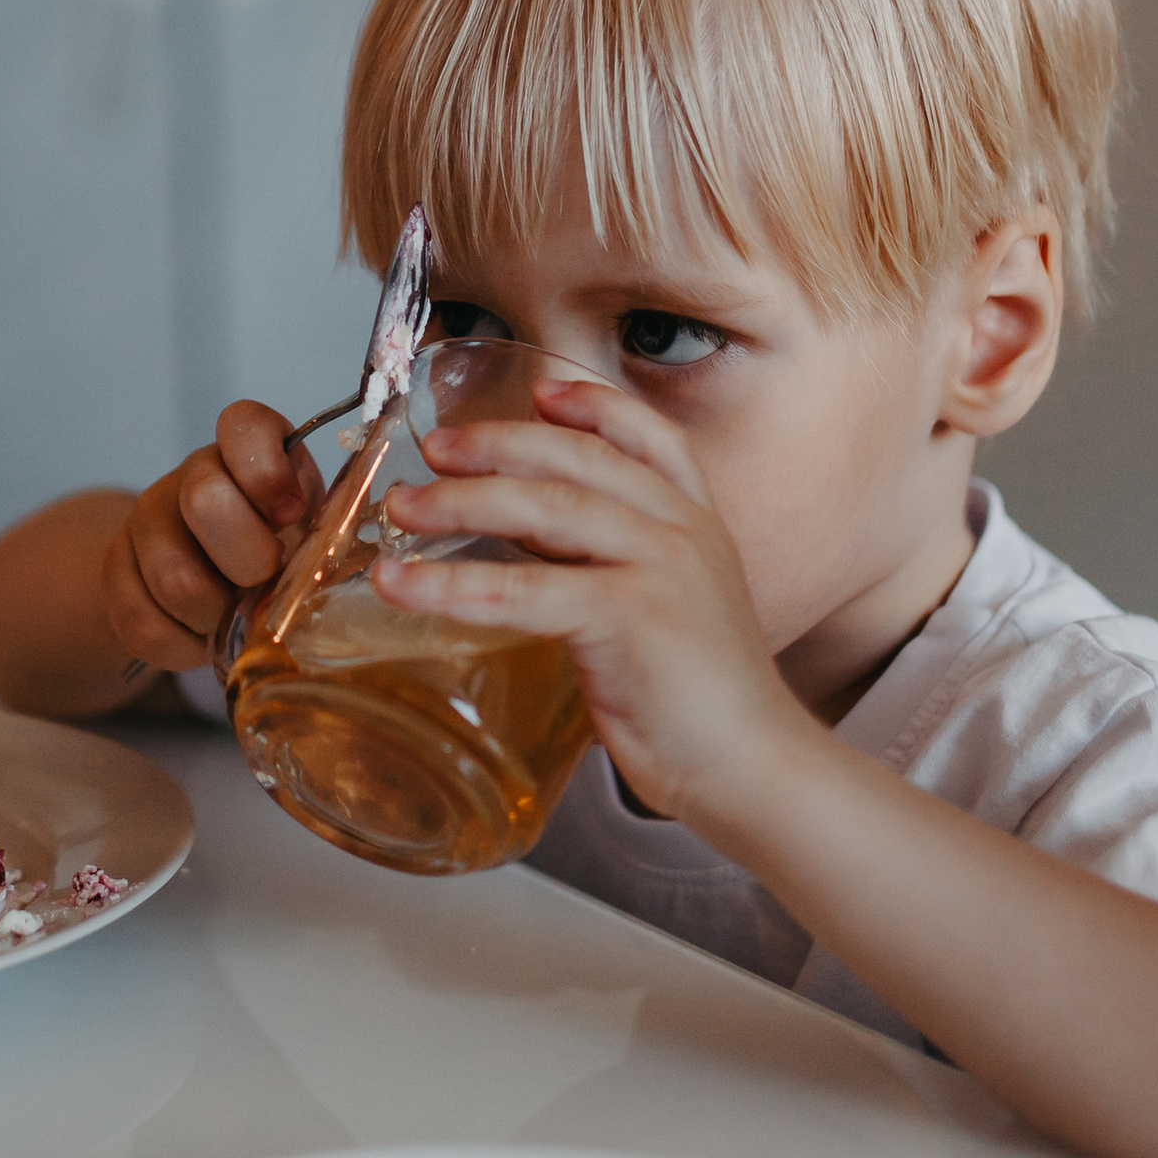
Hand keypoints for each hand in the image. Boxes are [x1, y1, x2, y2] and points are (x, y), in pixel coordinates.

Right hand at [100, 403, 326, 675]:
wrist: (210, 577)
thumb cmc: (279, 548)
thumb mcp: (315, 524)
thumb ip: (336, 522)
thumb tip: (388, 534)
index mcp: (246, 450)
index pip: (243, 424)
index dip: (268, 471)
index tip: (293, 515)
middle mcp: (191, 475)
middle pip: (205, 501)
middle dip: (249, 559)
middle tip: (265, 579)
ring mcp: (146, 521)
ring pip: (175, 576)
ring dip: (216, 612)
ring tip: (234, 614)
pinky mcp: (116, 573)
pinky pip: (144, 621)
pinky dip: (183, 644)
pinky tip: (201, 633)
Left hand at [374, 378, 799, 826]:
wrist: (753, 767)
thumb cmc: (700, 703)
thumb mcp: (665, 609)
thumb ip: (608, 567)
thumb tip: (528, 546)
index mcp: (697, 522)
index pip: (648, 436)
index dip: (593, 404)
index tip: (539, 390)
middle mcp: (681, 531)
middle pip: (577, 458)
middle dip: (498, 444)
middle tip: (435, 449)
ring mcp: (659, 568)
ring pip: (546, 508)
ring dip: (462, 502)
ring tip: (405, 508)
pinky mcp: (629, 617)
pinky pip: (523, 589)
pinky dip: (453, 585)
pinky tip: (405, 586)